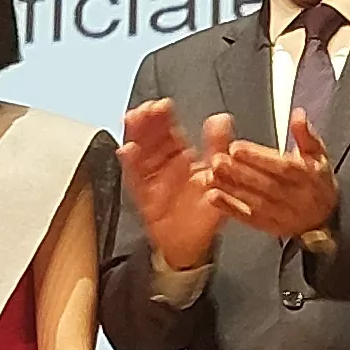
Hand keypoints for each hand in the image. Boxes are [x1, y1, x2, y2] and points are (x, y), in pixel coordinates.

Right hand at [118, 99, 221, 273]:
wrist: (191, 244)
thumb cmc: (205, 213)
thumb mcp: (217, 175)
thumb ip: (217, 146)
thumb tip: (221, 118)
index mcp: (182, 156)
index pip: (170, 130)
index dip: (163, 116)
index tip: (162, 105)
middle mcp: (164, 164)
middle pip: (150, 137)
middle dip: (146, 121)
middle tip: (145, 109)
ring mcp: (151, 178)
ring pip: (139, 151)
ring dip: (134, 135)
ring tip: (132, 120)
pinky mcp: (142, 194)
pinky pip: (134, 177)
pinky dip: (130, 163)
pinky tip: (128, 150)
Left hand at [206, 109, 341, 243]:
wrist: (325, 218)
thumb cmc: (318, 181)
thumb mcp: (318, 154)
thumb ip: (306, 135)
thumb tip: (298, 115)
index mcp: (308, 175)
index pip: (282, 166)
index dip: (258, 157)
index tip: (236, 147)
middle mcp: (296, 196)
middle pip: (265, 184)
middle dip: (239, 172)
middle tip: (217, 160)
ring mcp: (283, 214)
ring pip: (255, 201)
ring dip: (231, 188)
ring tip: (211, 175)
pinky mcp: (270, 226)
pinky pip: (249, 218)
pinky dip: (230, 208)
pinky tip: (214, 197)